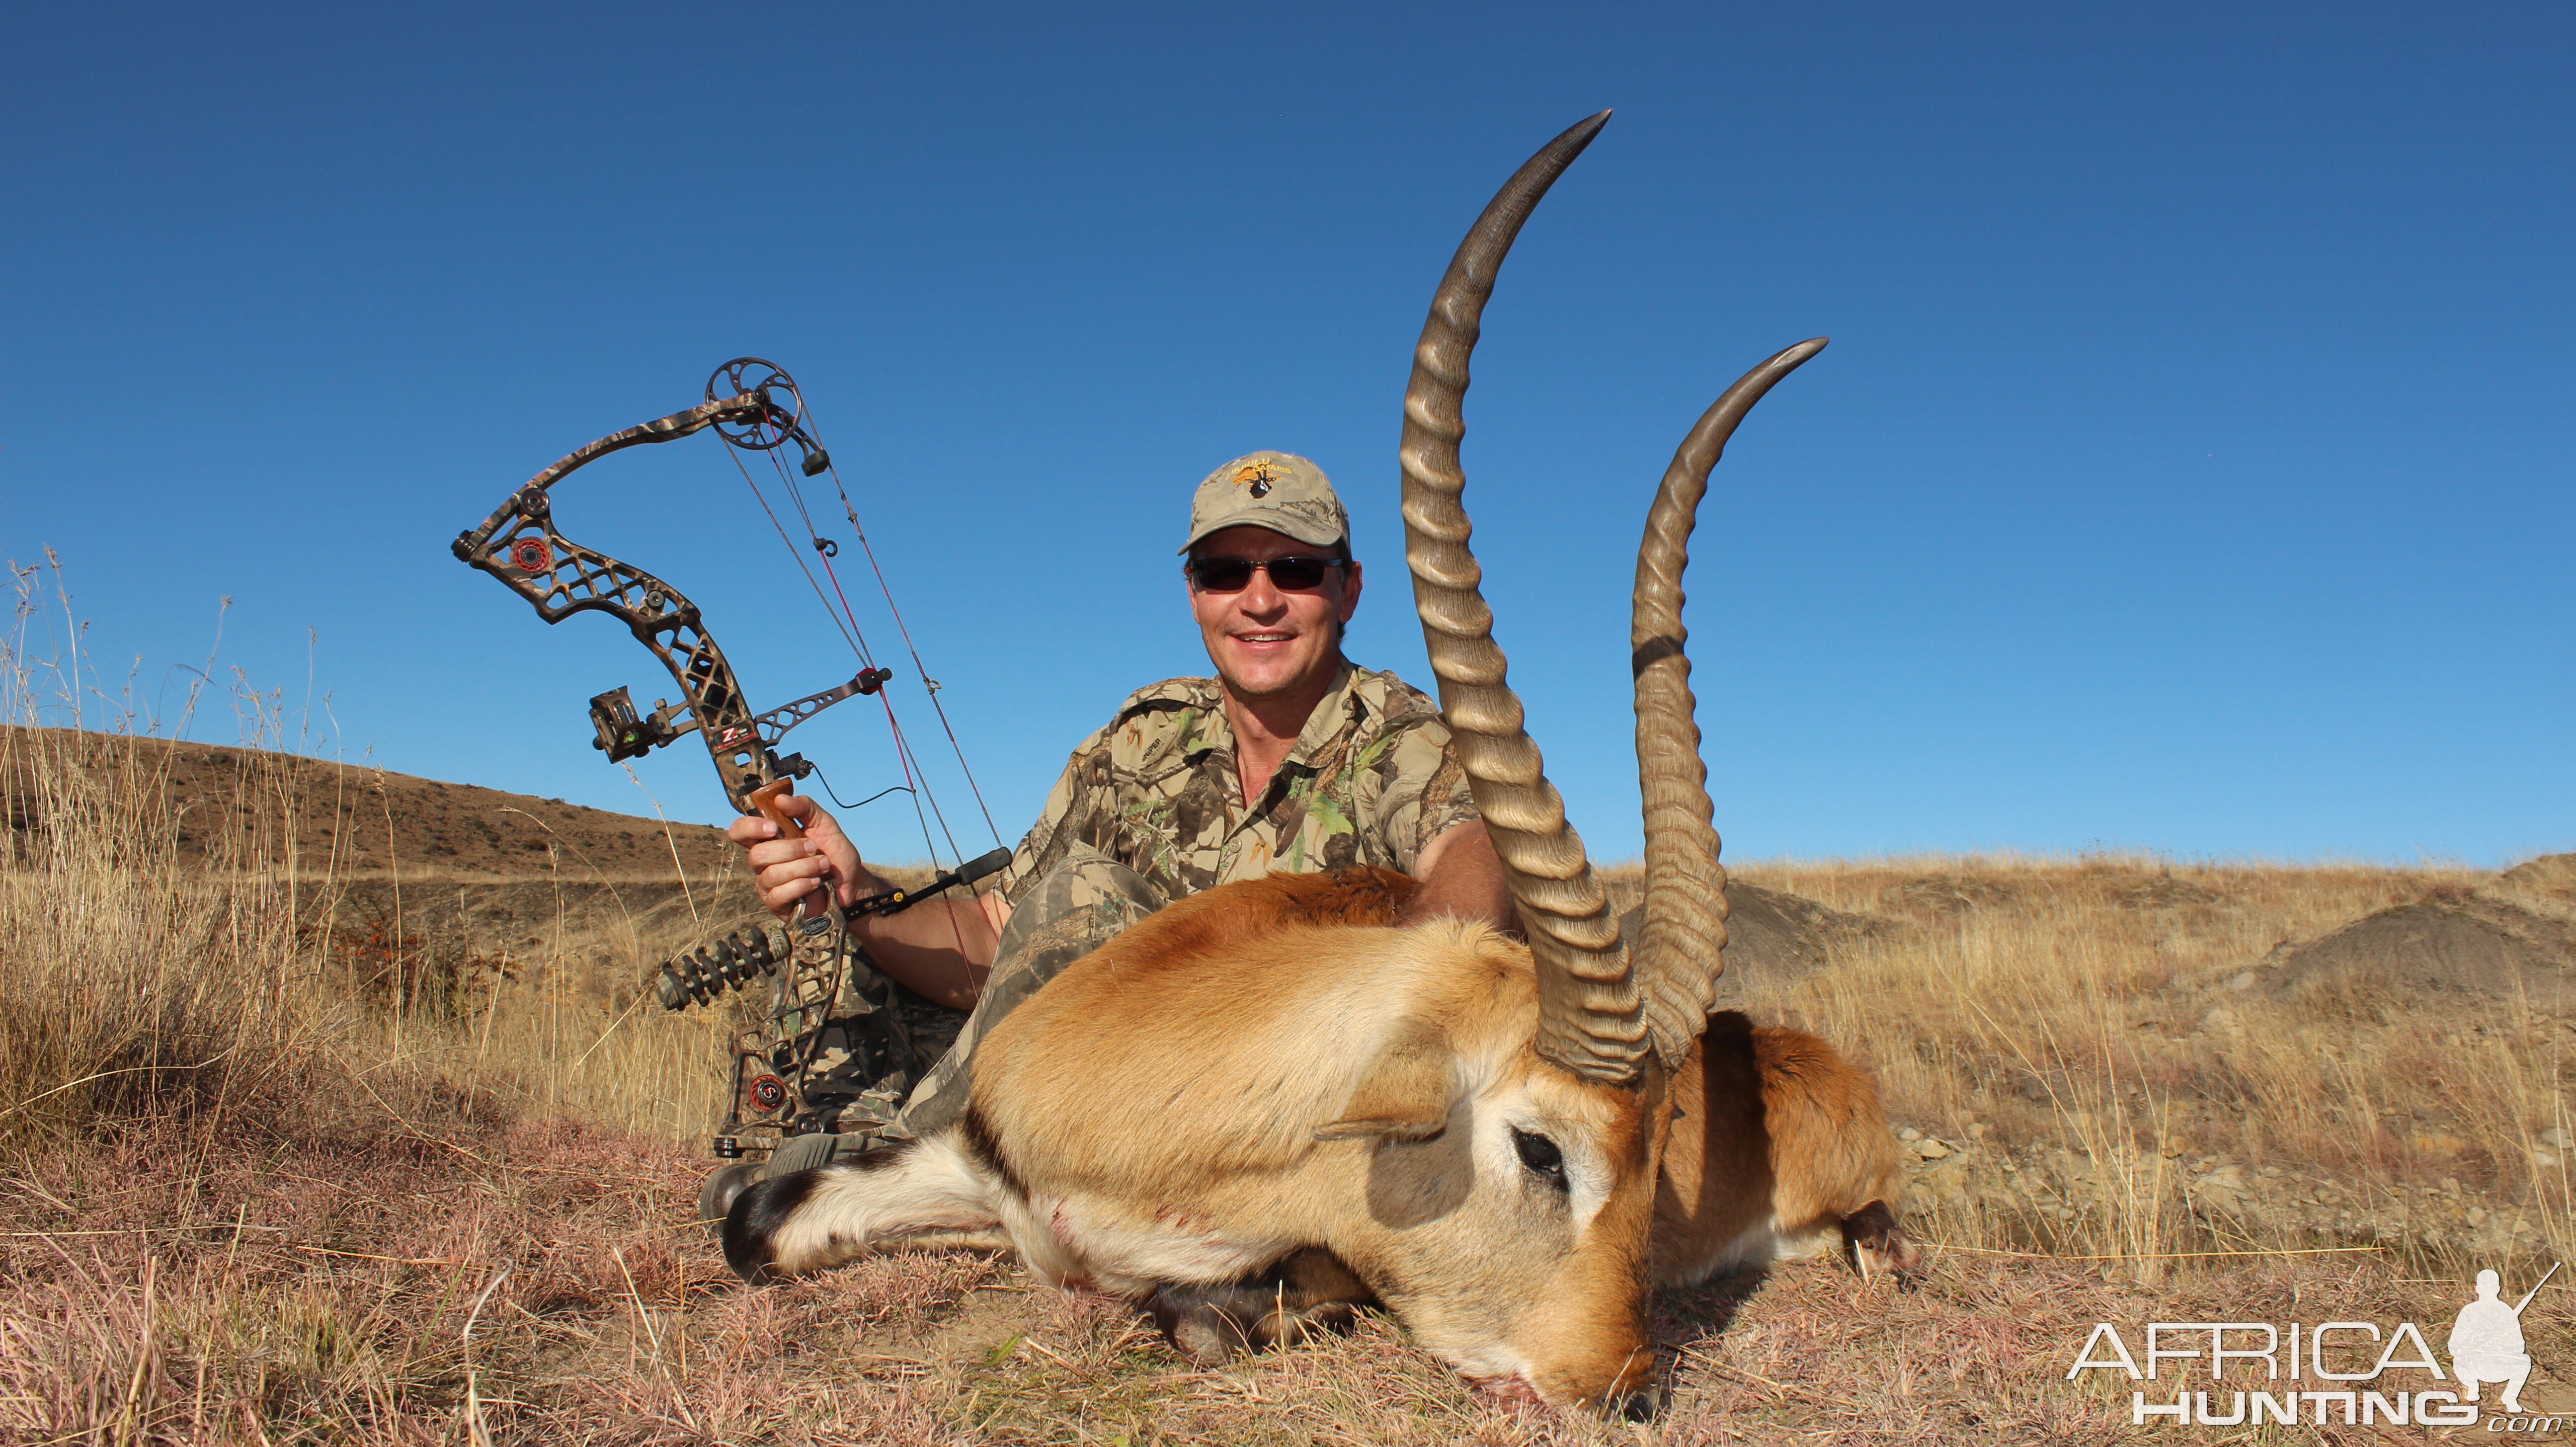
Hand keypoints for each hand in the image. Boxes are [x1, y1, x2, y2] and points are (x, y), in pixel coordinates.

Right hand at [725, 792, 868, 921]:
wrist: (852, 882)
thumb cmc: (834, 853)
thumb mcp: (825, 824)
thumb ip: (805, 808)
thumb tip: (780, 799)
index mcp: (769, 839)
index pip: (740, 831)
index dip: (750, 828)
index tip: (773, 827)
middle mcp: (763, 862)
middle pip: (756, 855)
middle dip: (791, 850)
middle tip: (813, 848)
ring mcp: (768, 885)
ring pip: (771, 875)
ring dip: (803, 868)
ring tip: (822, 866)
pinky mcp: (777, 904)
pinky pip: (777, 895)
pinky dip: (800, 886)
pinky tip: (815, 883)